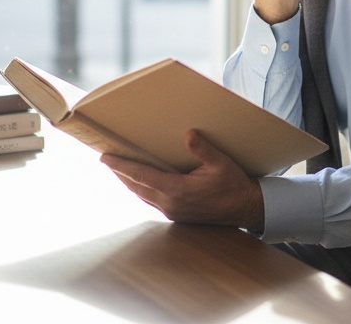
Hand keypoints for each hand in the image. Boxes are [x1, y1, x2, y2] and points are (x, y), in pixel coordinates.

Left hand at [101, 130, 264, 231]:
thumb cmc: (234, 185)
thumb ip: (202, 149)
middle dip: (119, 172)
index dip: (121, 166)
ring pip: (141, 195)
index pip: (141, 176)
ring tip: (118, 167)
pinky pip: (150, 200)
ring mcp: (172, 212)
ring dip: (128, 181)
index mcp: (177, 191)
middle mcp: (170, 204)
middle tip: (105, 158)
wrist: (246, 209)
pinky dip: (140, 188)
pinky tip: (139, 181)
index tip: (104, 157)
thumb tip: (188, 134)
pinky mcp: (176, 215)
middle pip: (135, 186)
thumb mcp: (221, 163)